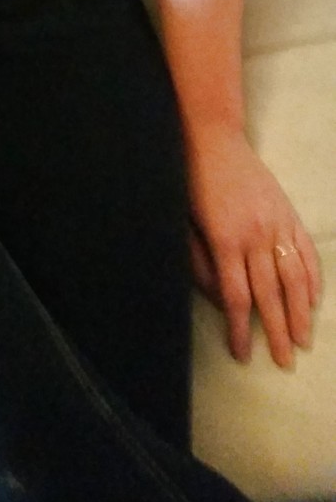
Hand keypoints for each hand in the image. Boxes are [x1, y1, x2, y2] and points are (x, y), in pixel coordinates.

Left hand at [186, 125, 321, 366]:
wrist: (213, 139)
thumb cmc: (192, 182)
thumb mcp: (186, 224)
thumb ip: (201, 263)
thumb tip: (219, 298)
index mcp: (225, 241)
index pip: (237, 298)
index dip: (241, 330)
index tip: (242, 354)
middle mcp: (255, 236)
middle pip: (270, 295)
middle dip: (277, 332)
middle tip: (284, 362)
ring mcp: (276, 224)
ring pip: (294, 277)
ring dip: (301, 312)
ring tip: (304, 340)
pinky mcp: (288, 213)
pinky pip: (306, 251)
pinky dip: (313, 278)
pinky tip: (314, 299)